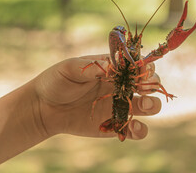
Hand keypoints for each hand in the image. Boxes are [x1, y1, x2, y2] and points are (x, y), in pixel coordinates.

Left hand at [33, 54, 161, 139]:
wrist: (43, 107)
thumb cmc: (57, 81)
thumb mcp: (70, 68)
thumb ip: (90, 67)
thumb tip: (110, 65)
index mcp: (113, 68)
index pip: (136, 64)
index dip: (144, 66)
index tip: (143, 70)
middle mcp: (120, 86)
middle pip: (147, 84)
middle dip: (152, 84)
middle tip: (143, 87)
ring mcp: (118, 105)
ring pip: (147, 105)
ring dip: (152, 104)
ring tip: (144, 104)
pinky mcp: (114, 124)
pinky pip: (134, 129)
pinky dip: (140, 130)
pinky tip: (133, 128)